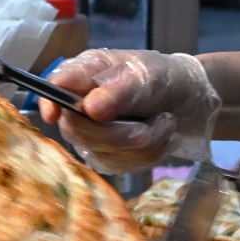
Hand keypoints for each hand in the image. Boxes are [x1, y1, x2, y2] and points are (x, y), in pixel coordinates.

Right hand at [39, 49, 220, 173]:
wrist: (189, 102)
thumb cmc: (163, 78)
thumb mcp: (147, 75)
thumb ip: (120, 90)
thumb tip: (90, 108)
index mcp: (85, 74)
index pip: (54, 88)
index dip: (49, 102)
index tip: (54, 113)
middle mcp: (81, 106)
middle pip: (77, 130)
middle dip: (121, 132)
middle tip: (157, 120)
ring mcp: (93, 136)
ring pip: (106, 152)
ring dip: (147, 140)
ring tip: (165, 121)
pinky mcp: (109, 158)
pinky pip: (126, 165)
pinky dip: (152, 152)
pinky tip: (162, 135)